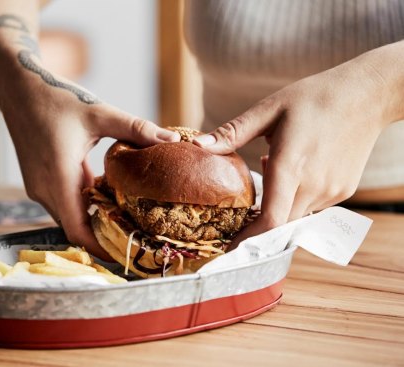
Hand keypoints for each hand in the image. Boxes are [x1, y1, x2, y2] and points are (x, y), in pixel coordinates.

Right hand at [0, 70, 178, 258]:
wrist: (18, 87)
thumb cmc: (56, 98)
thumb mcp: (100, 113)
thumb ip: (136, 129)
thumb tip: (172, 139)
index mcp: (58, 179)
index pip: (78, 231)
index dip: (101, 248)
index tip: (127, 254)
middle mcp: (44, 189)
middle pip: (74, 227)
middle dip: (102, 236)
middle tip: (135, 237)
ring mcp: (37, 186)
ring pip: (67, 215)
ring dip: (92, 220)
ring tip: (124, 219)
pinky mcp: (37, 179)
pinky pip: (61, 202)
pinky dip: (81, 205)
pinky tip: (104, 194)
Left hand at [193, 58, 392, 241]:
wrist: (367, 95)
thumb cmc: (314, 97)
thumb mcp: (269, 109)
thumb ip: (232, 133)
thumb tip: (197, 145)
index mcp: (291, 165)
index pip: (270, 220)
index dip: (248, 239)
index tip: (229, 247)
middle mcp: (314, 185)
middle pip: (279, 222)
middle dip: (258, 223)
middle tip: (242, 210)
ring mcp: (332, 191)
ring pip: (295, 215)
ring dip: (278, 205)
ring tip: (275, 169)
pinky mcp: (344, 191)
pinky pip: (312, 205)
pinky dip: (296, 197)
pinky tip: (295, 170)